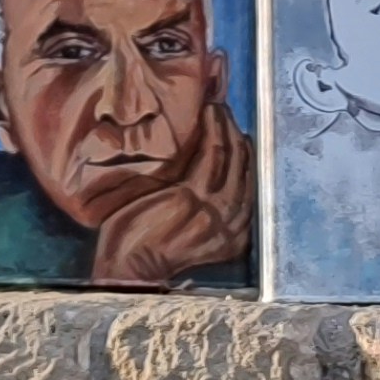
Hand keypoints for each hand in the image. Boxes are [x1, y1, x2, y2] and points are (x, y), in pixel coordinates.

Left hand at [88, 104, 255, 292]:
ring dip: (225, 128)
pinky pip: (211, 155)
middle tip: (225, 113)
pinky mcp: (193, 197)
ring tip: (216, 109)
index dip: (244, 154)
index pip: (249, 185)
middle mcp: (233, 223)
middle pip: (244, 168)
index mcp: (235, 235)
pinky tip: (208, 117)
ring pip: (230, 158)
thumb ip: (208, 213)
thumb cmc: (152, 249)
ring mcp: (214, 210)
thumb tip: (212, 177)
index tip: (235, 133)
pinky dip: (212, 132)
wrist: (130, 269)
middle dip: (236, 136)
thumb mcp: (192, 236)